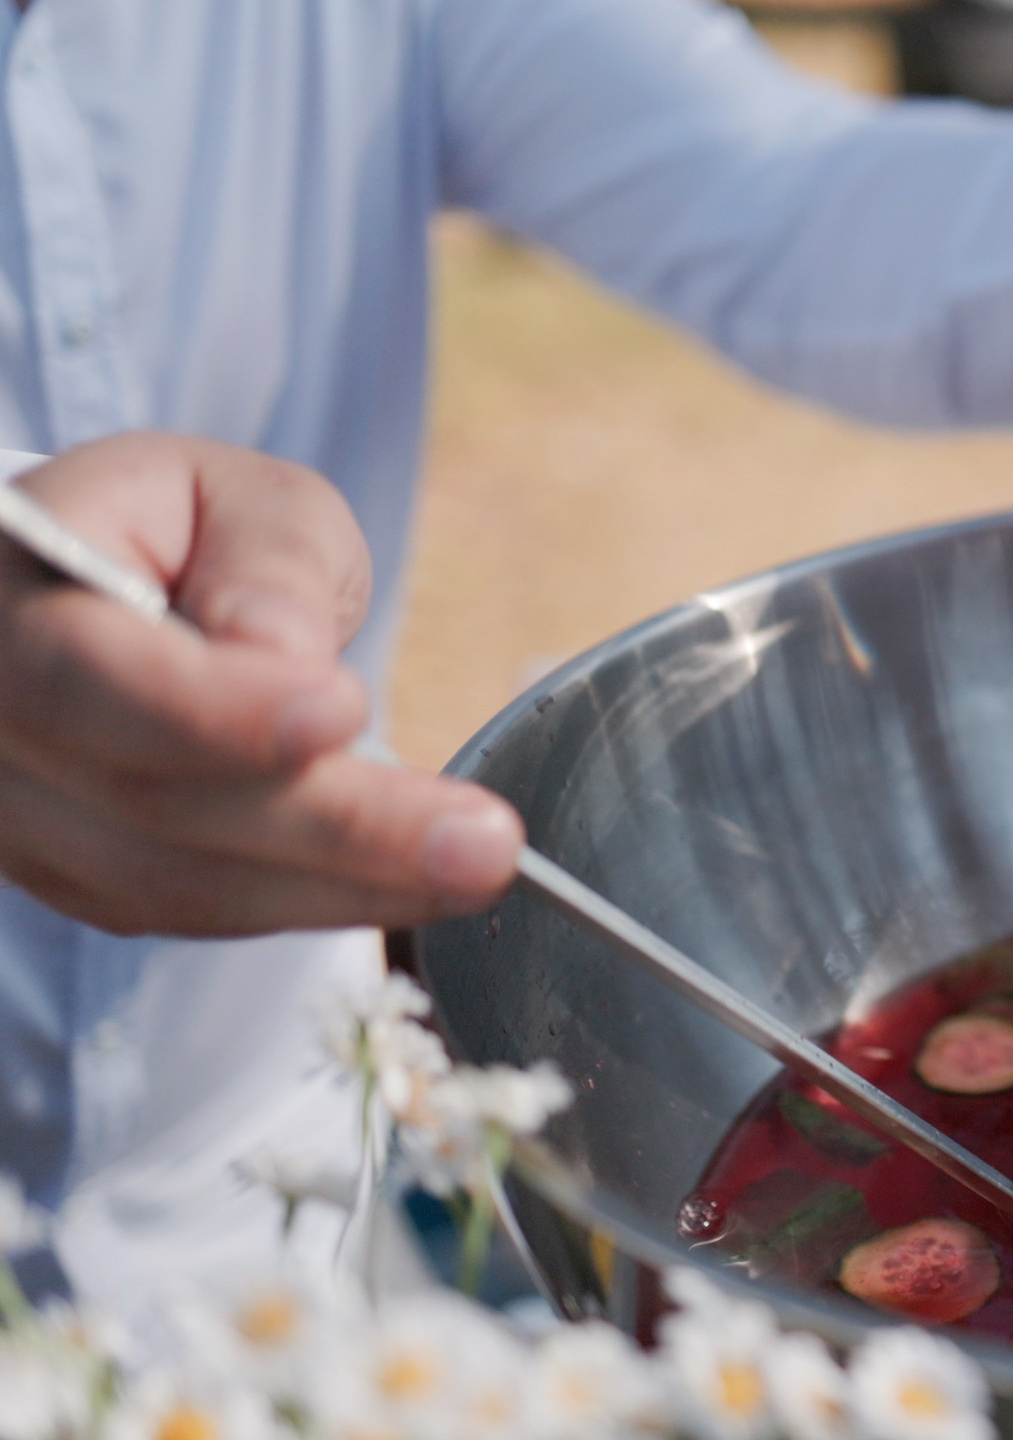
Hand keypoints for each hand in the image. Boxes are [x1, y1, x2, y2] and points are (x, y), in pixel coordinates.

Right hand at [0, 433, 522, 936]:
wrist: (103, 594)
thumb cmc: (177, 535)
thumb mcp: (240, 501)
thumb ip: (269, 565)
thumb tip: (288, 657)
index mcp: (4, 595)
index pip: (85, 674)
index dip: (210, 709)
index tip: (341, 711)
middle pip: (150, 802)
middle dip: (333, 829)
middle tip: (480, 843)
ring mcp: (16, 816)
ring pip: (176, 882)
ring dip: (343, 886)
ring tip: (477, 866)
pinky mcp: (74, 878)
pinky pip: (196, 911)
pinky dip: (314, 900)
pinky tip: (414, 879)